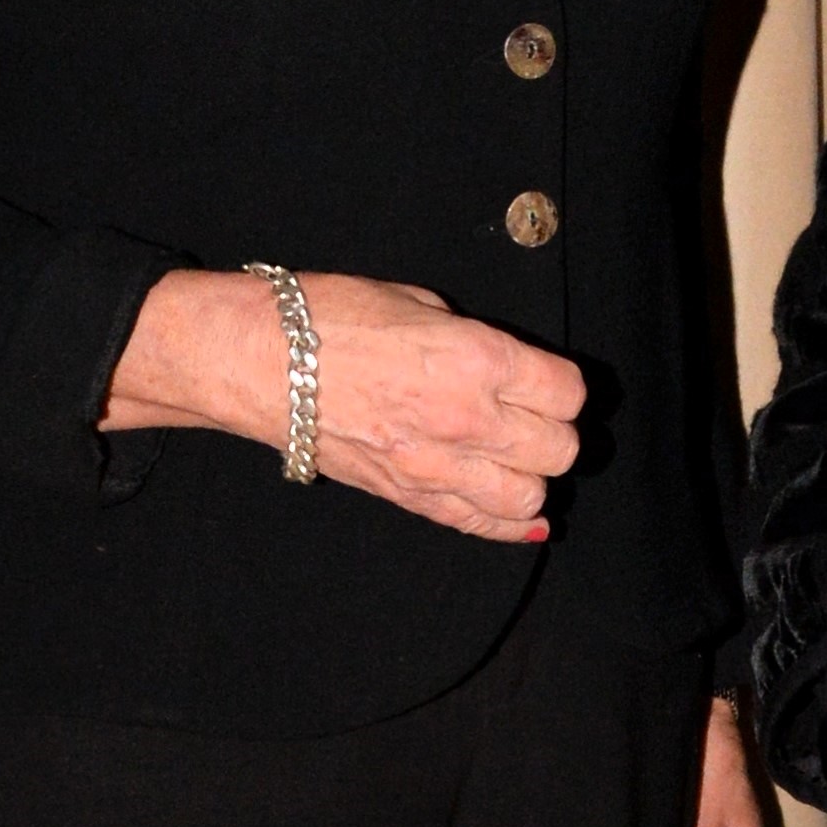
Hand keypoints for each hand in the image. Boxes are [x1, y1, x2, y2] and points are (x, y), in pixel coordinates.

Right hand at [104, 269, 586, 542]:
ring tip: (516, 459)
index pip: (567, 392)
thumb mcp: (419, 301)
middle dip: (555, 432)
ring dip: (532, 478)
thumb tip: (503, 368)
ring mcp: (437, 466)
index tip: (549, 381)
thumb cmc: (330, 317)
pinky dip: (509, 525)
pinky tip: (522, 516)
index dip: (565, 386)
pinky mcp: (407, 496)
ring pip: (528, 496)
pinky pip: (479, 524)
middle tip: (533, 417)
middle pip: (559, 450)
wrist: (259, 360)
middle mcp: (468, 419)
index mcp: (478, 359)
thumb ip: (473, 340)